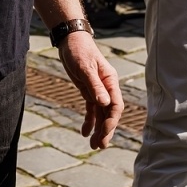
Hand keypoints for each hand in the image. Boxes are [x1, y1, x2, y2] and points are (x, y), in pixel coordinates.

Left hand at [59, 31, 121, 147]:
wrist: (70, 41)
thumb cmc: (79, 51)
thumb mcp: (85, 68)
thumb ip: (95, 85)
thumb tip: (105, 103)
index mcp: (111, 81)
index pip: (116, 105)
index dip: (112, 120)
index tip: (105, 132)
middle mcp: (107, 88)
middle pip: (110, 113)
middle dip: (106, 130)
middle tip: (100, 146)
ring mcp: (99, 90)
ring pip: (102, 114)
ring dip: (99, 129)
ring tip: (94, 145)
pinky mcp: (89, 91)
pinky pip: (91, 110)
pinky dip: (89, 121)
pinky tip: (84, 132)